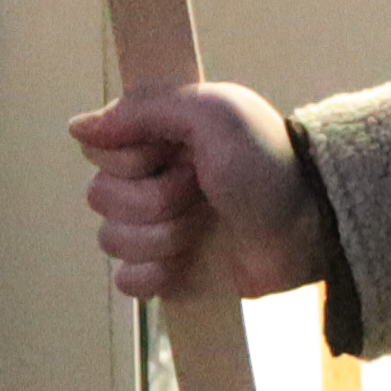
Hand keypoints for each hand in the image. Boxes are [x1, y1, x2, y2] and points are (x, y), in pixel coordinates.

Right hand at [72, 82, 330, 303]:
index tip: (175, 152)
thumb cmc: (270, 162)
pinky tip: (188, 263)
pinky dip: (156, 275)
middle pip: (100, 197)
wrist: (312, 226)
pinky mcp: (170, 273)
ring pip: (111, 240)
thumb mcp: (215, 113)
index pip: (99, 150)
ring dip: (163, 236)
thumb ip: (146, 108)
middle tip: (202, 190)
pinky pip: (128, 282)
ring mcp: (159, 229)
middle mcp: (153, 181)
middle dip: (154, 199)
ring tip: (207, 224)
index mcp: (160, 139)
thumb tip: (78, 127)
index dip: (131, 158)